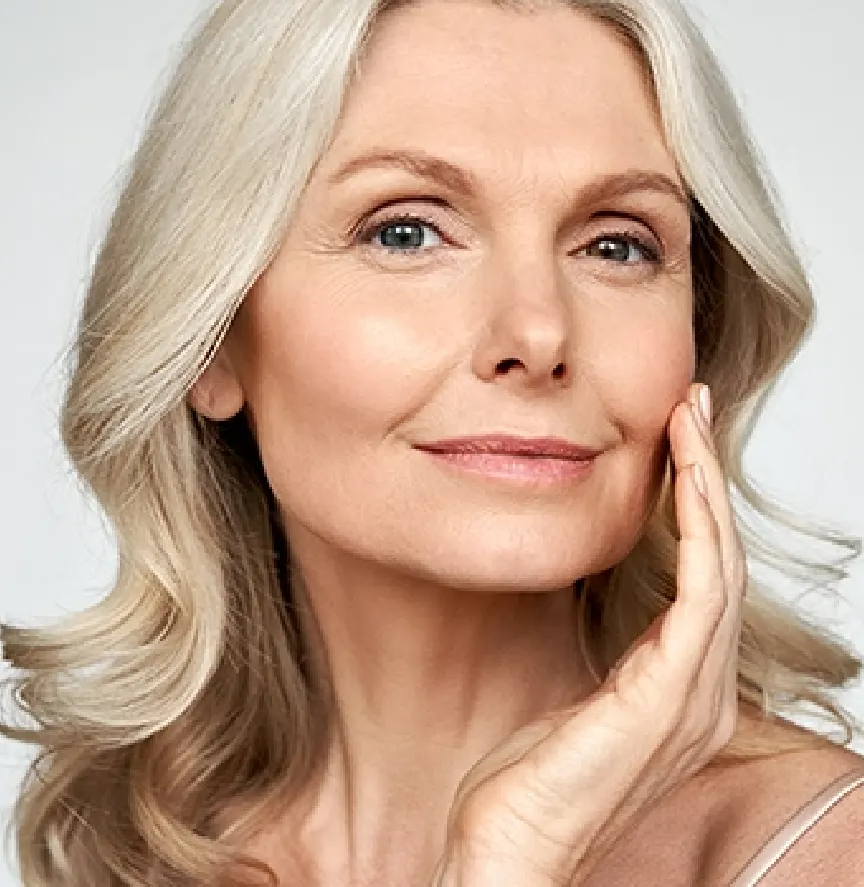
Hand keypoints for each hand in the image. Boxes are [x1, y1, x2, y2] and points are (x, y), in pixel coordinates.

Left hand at [429, 383, 745, 886]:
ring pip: (719, 563)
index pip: (702, 573)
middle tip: (695, 406)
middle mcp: (703, 687)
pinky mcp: (670, 697)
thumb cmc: (530, 778)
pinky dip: (698, 529)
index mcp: (680, 685)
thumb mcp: (573, 691)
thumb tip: (592, 589)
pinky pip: (701, 593)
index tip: (677, 440)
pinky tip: (686, 479)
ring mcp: (694, 695)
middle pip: (721, 556)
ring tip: (691, 421)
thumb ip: (603, 645)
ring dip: (707, 486)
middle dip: (708, 475)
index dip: (695, 502)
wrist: (507, 850)